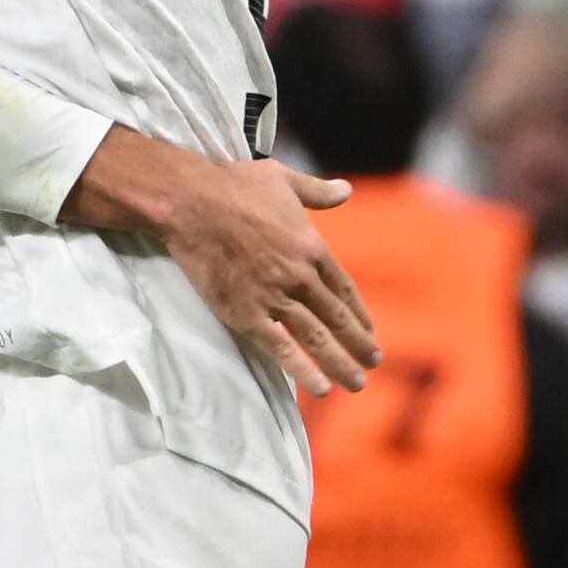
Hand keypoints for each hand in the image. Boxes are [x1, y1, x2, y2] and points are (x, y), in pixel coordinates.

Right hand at [65, 129, 374, 393]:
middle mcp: (300, 277)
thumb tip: (345, 190)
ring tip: (357, 384)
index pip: (344, 289)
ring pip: (317, 338)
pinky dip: (303, 370)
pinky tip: (321, 388)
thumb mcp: (283, 179)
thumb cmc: (234, 185)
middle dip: (358, 344)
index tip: (370, 332)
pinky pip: (282, 349)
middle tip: (374, 363)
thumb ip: (317, 191)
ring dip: (340, 364)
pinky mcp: (248, 315)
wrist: (193, 204)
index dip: (359, 314)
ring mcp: (275, 298)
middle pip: (337, 318)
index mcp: (312, 248)